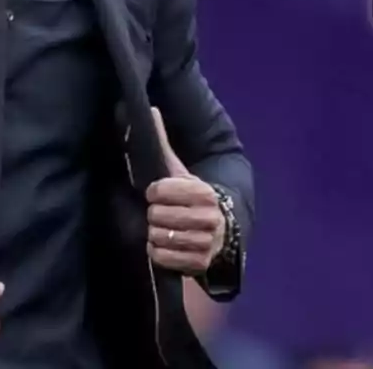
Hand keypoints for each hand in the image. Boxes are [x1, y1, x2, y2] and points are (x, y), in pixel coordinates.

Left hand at [145, 108, 224, 274]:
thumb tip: (149, 110)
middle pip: (156, 215)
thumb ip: (163, 143)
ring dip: (156, 233)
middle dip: (155, 214)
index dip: (154, 192)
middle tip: (163, 213)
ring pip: (158, 237)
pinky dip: (158, 251)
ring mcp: (205, 242)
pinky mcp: (199, 263)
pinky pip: (161, 257)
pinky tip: (167, 244)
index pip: (160, 191)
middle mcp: (208, 217)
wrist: (223, 230)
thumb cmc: (193, 196)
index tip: (158, 193)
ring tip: (165, 228)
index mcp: (203, 191)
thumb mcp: (181, 171)